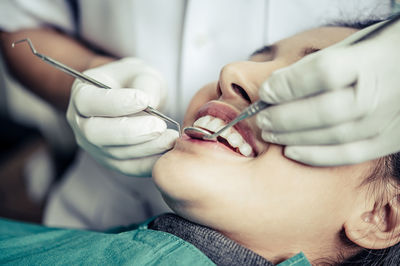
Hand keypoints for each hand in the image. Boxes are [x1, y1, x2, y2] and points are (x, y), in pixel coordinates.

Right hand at [67, 57, 178, 175]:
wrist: (139, 99)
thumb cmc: (136, 82)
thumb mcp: (142, 72)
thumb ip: (146, 84)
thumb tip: (150, 103)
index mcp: (82, 94)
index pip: (88, 101)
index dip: (115, 103)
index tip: (143, 100)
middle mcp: (81, 123)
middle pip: (95, 133)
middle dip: (130, 131)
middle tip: (159, 125)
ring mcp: (94, 145)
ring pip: (114, 153)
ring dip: (146, 147)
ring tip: (170, 137)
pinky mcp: (111, 161)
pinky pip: (128, 167)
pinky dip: (150, 162)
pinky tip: (168, 152)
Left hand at [257, 20, 399, 165]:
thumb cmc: (379, 54)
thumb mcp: (351, 46)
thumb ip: (316, 65)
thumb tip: (276, 86)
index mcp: (371, 61)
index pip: (323, 73)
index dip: (288, 84)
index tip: (266, 90)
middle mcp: (380, 94)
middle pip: (324, 111)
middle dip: (284, 117)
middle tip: (262, 118)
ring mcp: (385, 122)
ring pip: (332, 136)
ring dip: (293, 137)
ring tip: (270, 134)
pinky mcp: (388, 141)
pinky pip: (348, 155)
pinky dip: (315, 156)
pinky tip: (291, 151)